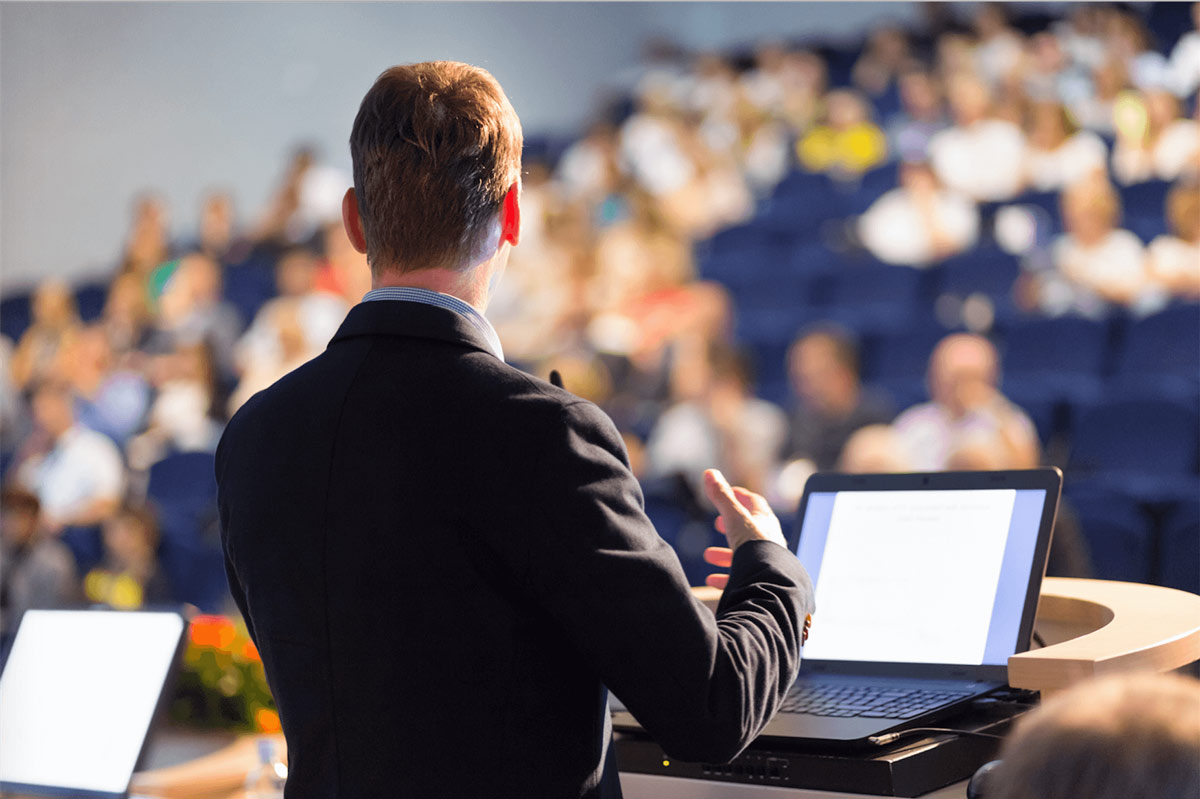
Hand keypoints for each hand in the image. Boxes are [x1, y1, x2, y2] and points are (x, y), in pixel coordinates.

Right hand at [701, 468, 786, 589]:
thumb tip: (709, 473)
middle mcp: (769, 541)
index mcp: (766, 522)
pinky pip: (742, 577)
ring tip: (708, 554)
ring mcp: (766, 562)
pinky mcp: (760, 580)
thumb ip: (722, 496)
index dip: (740, 496)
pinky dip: (725, 576)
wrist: (769, 582)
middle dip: (730, 526)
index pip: (755, 503)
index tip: (728, 493)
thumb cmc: (755, 546)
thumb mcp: (734, 517)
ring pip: (744, 555)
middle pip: (749, 529)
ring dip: (724, 554)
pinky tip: (712, 580)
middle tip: (717, 524)